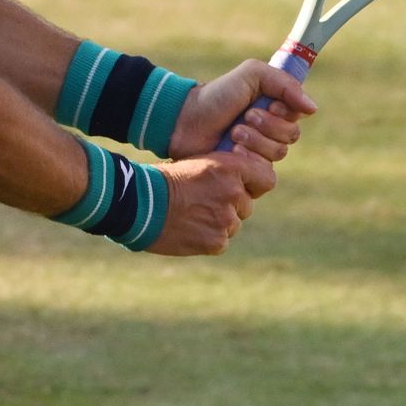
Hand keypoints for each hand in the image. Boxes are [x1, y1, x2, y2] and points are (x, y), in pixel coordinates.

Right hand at [148, 149, 278, 255]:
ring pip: (232, 225)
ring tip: (190, 216)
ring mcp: (226, 219)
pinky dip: (207, 239)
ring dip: (217, 223)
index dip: (255, 185)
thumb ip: (226, 173)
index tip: (242, 188)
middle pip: (245, 206)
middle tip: (202, 203)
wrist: (139, 203)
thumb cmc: (164, 180)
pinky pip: (220, 242)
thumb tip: (244, 185)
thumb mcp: (199, 163)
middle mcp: (234, 193)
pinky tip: (188, 229)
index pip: (266, 179)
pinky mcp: (216, 241)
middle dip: (229, 207)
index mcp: (231, 167)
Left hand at [168, 59, 316, 160]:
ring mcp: (259, 152)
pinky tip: (232, 153)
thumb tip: (313, 108)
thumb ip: (284, 83)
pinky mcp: (248, 172)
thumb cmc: (217, 95)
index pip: (298, 115)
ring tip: (233, 134)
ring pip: (278, 154)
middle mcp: (270, 130)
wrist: (186, 121)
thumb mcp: (251, 75)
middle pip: (291, 136)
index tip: (269, 103)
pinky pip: (265, 173)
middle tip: (244, 118)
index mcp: (274, 107)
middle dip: (267, 126)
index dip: (284, 112)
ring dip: (255, 141)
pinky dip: (249, 160)